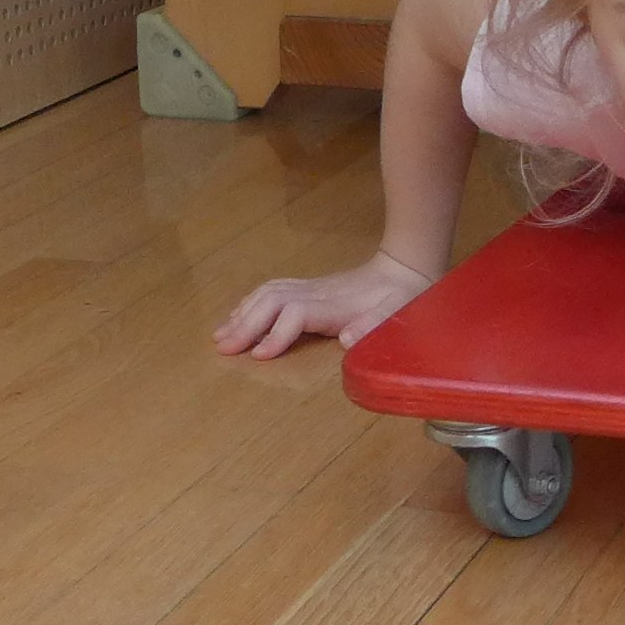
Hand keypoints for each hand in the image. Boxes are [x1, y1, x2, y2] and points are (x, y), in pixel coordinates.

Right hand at [214, 252, 434, 358]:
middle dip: (244, 325)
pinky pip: (271, 291)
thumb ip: (373, 326)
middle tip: (222, 348)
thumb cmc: (402, 297)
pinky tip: (238, 316)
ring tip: (220, 335)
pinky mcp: (308, 288)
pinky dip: (250, 304)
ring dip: (241, 314)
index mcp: (334, 304)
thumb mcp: (397, 314)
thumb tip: (347, 340)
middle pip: (271, 302)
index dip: (275, 334)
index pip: (295, 314)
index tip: (258, 356)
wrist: (404, 268)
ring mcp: (310, 288)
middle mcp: (315, 293)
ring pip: (266, 294)